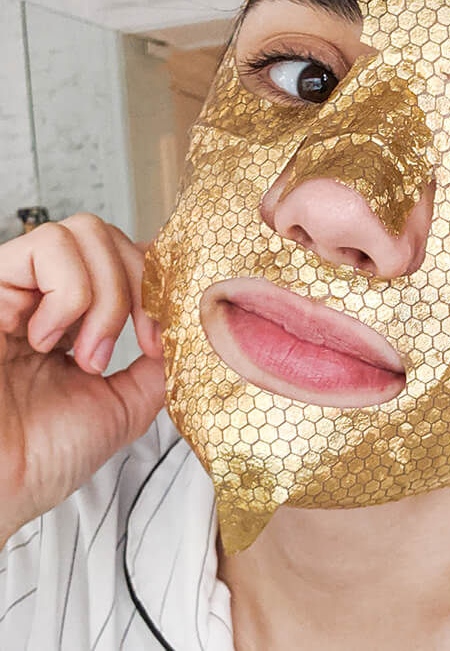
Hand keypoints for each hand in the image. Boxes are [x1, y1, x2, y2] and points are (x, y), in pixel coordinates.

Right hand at [0, 214, 164, 545]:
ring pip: (85, 232)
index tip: (167, 331)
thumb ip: (157, 365)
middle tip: (139, 344)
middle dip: (140, 287)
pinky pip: (47, 247)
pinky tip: (48, 341)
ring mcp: (17, 288)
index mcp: (74, 323)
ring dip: (106, 296)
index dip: (157, 280)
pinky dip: (70, 296)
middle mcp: (45, 298)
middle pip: (111, 237)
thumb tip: (190, 330)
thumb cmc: (40, 458)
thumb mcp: (122, 406)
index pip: (125, 259)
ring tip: (87, 354)